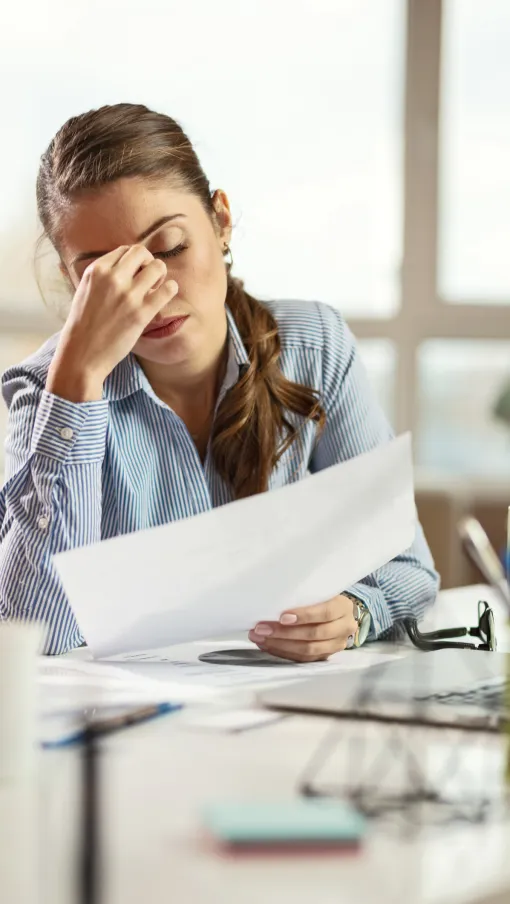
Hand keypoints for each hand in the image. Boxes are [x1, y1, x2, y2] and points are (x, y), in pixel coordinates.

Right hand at [47, 244, 178, 400]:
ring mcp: (127, 295)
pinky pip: (168, 289)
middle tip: (148, 280)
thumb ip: (101, 276)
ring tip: (155, 290)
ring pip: (158, 267)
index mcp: (96, 270)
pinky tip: (164, 297)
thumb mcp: (84, 290)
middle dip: (148, 263)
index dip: (134, 261)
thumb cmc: (84, 325)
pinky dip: (170, 290)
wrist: (81, 354)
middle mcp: (112, 278)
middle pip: (142, 252)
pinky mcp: (141, 313)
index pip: (124, 250)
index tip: (135, 274)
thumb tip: (122, 265)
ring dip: (160, 276)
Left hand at [248, 595, 358, 662]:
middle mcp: (344, 627)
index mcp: (343, 607)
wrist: (335, 612)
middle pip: (314, 634)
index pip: (325, 613)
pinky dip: (283, 652)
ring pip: (308, 650)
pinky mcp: (325, 656)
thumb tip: (272, 601)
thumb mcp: (318, 591)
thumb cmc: (321, 597)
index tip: (282, 617)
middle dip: (284, 633)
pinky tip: (267, 645)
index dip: (304, 616)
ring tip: (260, 638)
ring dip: (280, 645)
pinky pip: (303, 659)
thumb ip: (304, 596)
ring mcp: (336, 645)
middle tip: (261, 629)